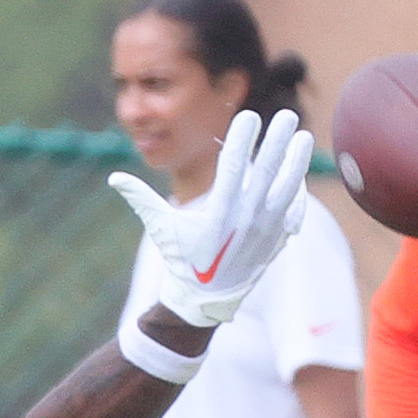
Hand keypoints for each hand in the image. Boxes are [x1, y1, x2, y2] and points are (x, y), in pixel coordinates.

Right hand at [107, 109, 315, 325]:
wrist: (204, 301)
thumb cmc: (181, 260)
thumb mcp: (161, 229)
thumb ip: (141, 198)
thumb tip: (114, 178)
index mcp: (219, 212)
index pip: (235, 164)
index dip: (243, 137)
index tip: (249, 116)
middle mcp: (246, 219)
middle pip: (268, 170)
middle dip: (279, 139)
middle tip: (287, 116)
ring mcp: (266, 231)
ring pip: (288, 188)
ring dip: (297, 160)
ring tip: (303, 137)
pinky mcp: (277, 242)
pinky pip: (294, 211)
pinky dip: (298, 191)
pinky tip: (298, 173)